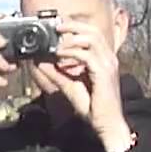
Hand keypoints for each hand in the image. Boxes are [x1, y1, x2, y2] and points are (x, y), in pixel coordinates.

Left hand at [30, 19, 129, 150]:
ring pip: (92, 38)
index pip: (92, 35)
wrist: (108, 125)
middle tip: (56, 26)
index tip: (58, 28)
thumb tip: (41, 63)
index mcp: (104, 60)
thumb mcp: (70, 87)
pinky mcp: (104, 73)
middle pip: (93, 31)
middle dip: (73, 26)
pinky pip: (87, 55)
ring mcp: (108, 64)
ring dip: (72, 36)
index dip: (76, 28)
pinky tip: (59, 55)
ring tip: (56, 39)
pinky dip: (71, 52)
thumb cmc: (94, 109)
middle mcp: (109, 59)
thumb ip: (58, 75)